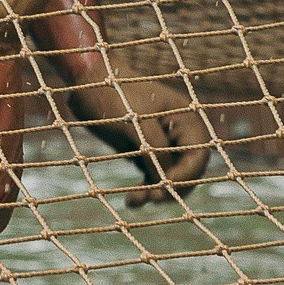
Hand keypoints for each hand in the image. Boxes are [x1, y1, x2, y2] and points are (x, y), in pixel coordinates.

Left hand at [64, 64, 209, 204]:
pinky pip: (152, 175)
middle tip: (151, 199)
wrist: (86, 82)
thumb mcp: (136, 123)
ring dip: (154, 191)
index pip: (197, 154)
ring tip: (133, 201)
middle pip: (187, 170)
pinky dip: (144, 187)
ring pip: (168, 176)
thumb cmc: (114, 96)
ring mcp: (162, 142)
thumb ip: (154, 150)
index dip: (185, 176)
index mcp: (185, 118)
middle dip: (171, 187)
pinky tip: (131, 199)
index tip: (163, 188)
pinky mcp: (144, 151)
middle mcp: (178, 132)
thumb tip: (166, 179)